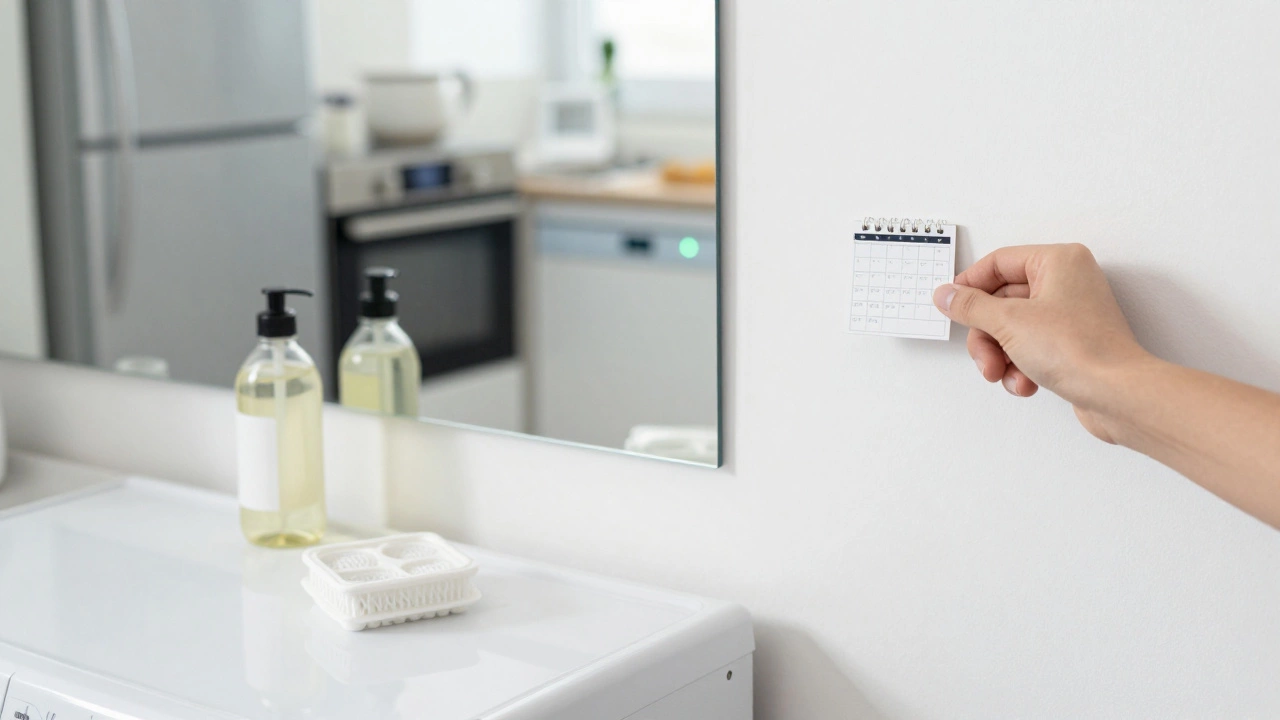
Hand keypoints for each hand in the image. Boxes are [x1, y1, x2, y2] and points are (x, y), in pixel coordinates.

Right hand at [932, 244, 1151, 441]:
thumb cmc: (1079, 350)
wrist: (1117, 395)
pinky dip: (1020, 366)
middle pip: (1002, 300)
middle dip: (987, 336)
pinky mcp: (1072, 343)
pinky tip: (1025, 383)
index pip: (998, 263)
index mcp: (1058, 261)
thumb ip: (970, 306)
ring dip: (1001, 356)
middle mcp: (1067, 282)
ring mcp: (1071, 314)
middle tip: (984, 358)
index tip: (952, 307)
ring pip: (1013, 328)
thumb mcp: (1008, 322)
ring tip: (1004, 375)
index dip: (970, 286)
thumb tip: (947, 295)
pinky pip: (1030, 347)